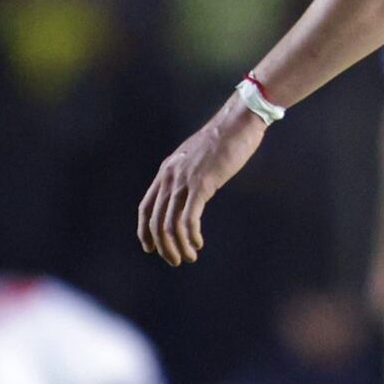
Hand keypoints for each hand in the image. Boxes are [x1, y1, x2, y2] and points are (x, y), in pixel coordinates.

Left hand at [135, 103, 267, 264]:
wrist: (238, 122)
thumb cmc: (224, 139)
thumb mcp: (197, 157)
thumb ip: (189, 174)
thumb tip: (192, 190)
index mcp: (166, 171)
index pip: (145, 207)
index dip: (145, 231)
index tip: (151, 248)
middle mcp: (169, 177)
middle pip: (156, 221)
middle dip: (163, 246)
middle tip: (175, 260)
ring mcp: (184, 181)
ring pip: (170, 224)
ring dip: (177, 246)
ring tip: (188, 256)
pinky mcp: (202, 185)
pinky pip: (189, 219)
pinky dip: (191, 236)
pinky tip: (198, 242)